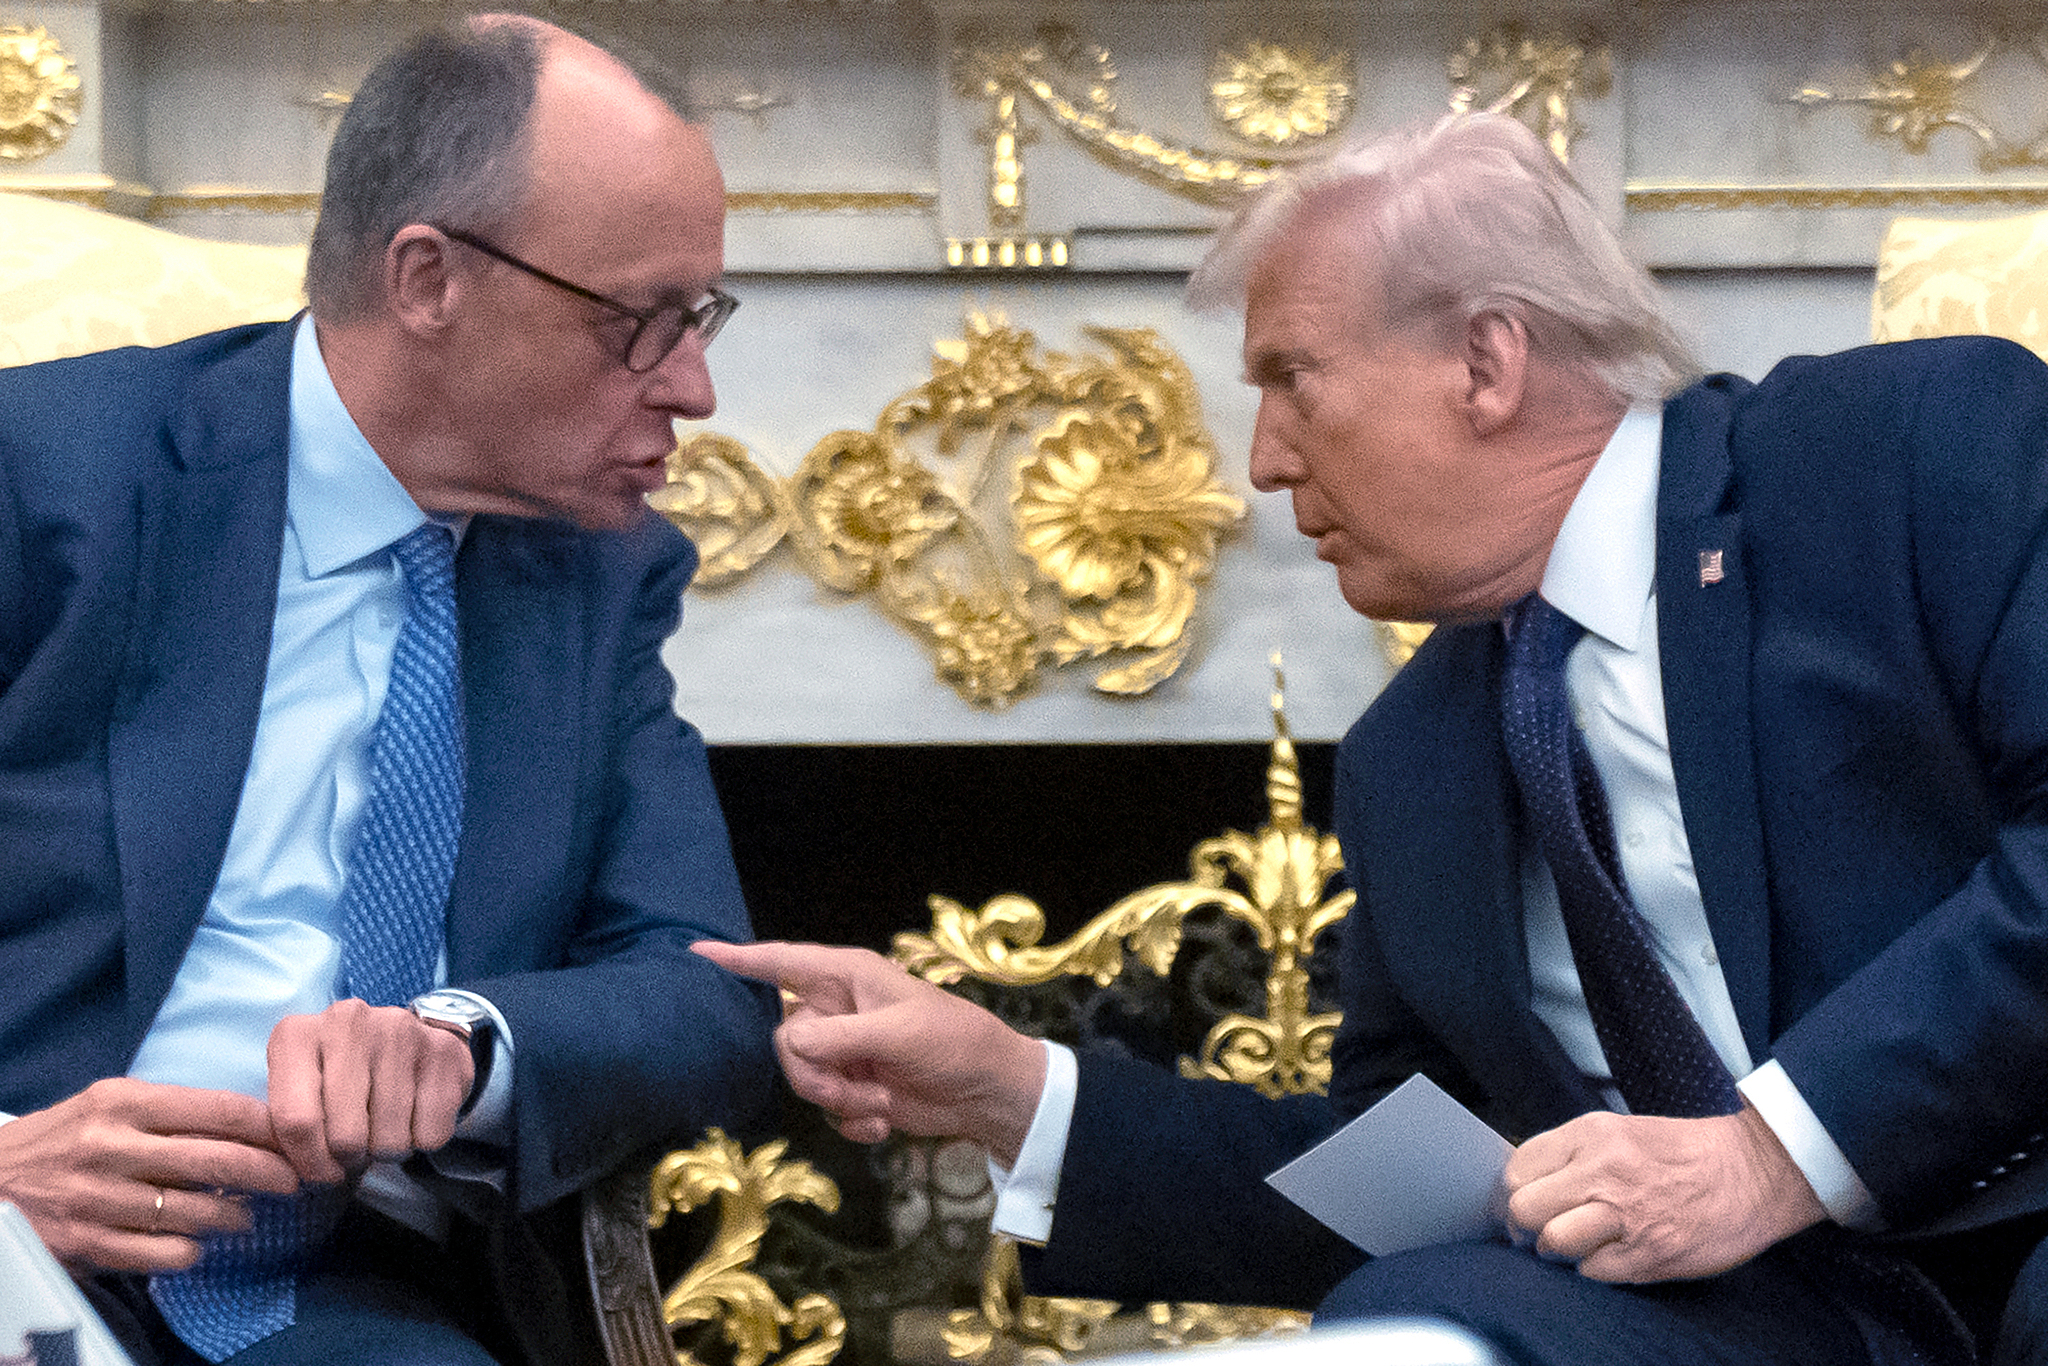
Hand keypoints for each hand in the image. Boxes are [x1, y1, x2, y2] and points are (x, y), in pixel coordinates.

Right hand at [0, 1077, 299, 1272]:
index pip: (222, 1109)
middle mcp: (112, 1146)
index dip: (270, 1127)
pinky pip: (166, 1253)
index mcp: (126, 1102)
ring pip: (198, 1212)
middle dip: (270, 1173)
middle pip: (220, 1160)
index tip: (295, 1139)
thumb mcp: (110, 1106)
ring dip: (235, 1216)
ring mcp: (97, 1198)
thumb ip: (173, 1112)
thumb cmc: (63, 1139)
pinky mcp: (86, 1244)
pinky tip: (195, 1242)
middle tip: (292, 1181)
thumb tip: (250, 1126)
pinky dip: (192, 1250)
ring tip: (244, 1215)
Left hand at [265, 998, 474, 1184]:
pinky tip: (414, 1112)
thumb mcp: (298, 1092)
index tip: (322, 1172)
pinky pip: (431, 1133)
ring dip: (387, 1149)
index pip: (296, 1121)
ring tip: (384, 1125)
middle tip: (356, 1145)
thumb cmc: (339, 1076)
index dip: (311, 1163)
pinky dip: (423, 1138)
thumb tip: (301, 1172)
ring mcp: (399, 1031)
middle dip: (351, 1158)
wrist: (404, 1039)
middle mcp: (347, 1022)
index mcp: (297, 1035)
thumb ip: (288, 1128)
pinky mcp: (442, 1049)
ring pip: (390, 1140)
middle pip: (346, 1137)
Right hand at [692, 940, 1046, 1162]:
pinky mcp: (853, 1087)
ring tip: (879, 1106)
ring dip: (838, 1102)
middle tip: (853, 1090)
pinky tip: (881, 1123)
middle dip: (813, 1075)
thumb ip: (838, 1037)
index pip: (782, 962)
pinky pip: (824, 1109)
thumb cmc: (953, 1042)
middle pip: (785, 1040)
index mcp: (848, 977)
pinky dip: (851, 1122)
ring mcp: (845, 1051)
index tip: (695, 951)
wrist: (988, 1093)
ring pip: (801, 1078)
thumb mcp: (897, 1033)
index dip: (739, 958)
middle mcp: (839, 1010)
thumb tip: (790, 1045)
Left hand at [1504, 1104, 1824, 1282]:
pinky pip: (1593, 1272)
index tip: (1523, 1200)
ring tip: (1571, 1243)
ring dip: (1555, 1250)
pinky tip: (1611, 1254)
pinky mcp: (1649, 1254)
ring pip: (1553, 1242)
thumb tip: (1526, 1183)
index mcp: (1592, 1135)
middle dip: (1524, 1225)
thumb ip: (1571, 1154)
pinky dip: (1594, 1269)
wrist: (1752, 1172)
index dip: (1514, 1191)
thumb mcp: (1619, 1131)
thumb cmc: (1684, 1153)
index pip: (1518, 1168)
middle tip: (1535, 1229)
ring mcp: (1626, 1216)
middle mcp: (1603, 1172)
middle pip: (1525, 1208)